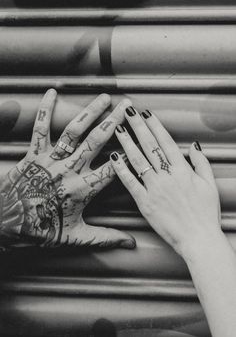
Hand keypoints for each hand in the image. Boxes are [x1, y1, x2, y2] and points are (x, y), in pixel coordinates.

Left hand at [0, 89, 134, 248]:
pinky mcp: (34, 154)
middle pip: (97, 142)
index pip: (112, 169)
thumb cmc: (40, 230)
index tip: (139, 140)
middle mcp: (69, 170)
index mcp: (83, 190)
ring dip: (90, 112)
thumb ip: (105, 237)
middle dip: (114, 122)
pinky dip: (45, 110)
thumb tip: (130, 243)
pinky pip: (40, 129)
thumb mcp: (76, 237)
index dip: (127, 154)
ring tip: (104, 97)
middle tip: (127, 107)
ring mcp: (51, 160)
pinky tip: (52, 92)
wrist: (7, 224)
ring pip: (74, 131)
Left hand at [110, 106, 220, 258]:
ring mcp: (154, 188)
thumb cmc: (205, 213)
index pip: (165, 141)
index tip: (146, 113)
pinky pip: (130, 182)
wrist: (198, 239)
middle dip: (137, 126)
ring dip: (127, 142)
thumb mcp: (209, 184)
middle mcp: (167, 176)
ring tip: (117, 128)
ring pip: (137, 160)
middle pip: (149, 146)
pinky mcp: (145, 203)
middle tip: (127, 112)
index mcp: (183, 170)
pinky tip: (113, 156)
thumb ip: (201, 163)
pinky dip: (121, 169)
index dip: (154, 125)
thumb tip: (194, 146)